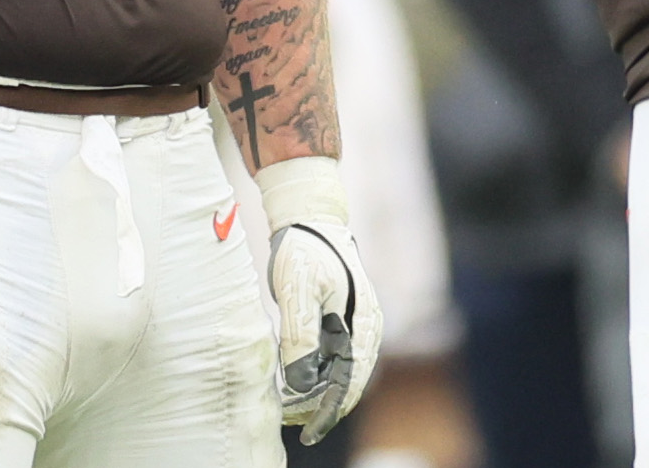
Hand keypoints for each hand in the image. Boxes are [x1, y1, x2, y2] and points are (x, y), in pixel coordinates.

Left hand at [256, 158, 382, 443]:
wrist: (308, 216)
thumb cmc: (304, 249)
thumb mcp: (298, 290)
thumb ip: (300, 335)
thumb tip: (300, 381)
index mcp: (364, 324)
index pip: (351, 382)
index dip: (330, 411)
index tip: (308, 432)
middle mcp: (364, 329)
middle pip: (345, 383)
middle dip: (317, 406)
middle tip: (285, 419)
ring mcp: (353, 326)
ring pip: (336, 374)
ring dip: (313, 392)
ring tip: (283, 405)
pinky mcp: (338, 322)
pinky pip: (328, 359)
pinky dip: (311, 375)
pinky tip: (289, 381)